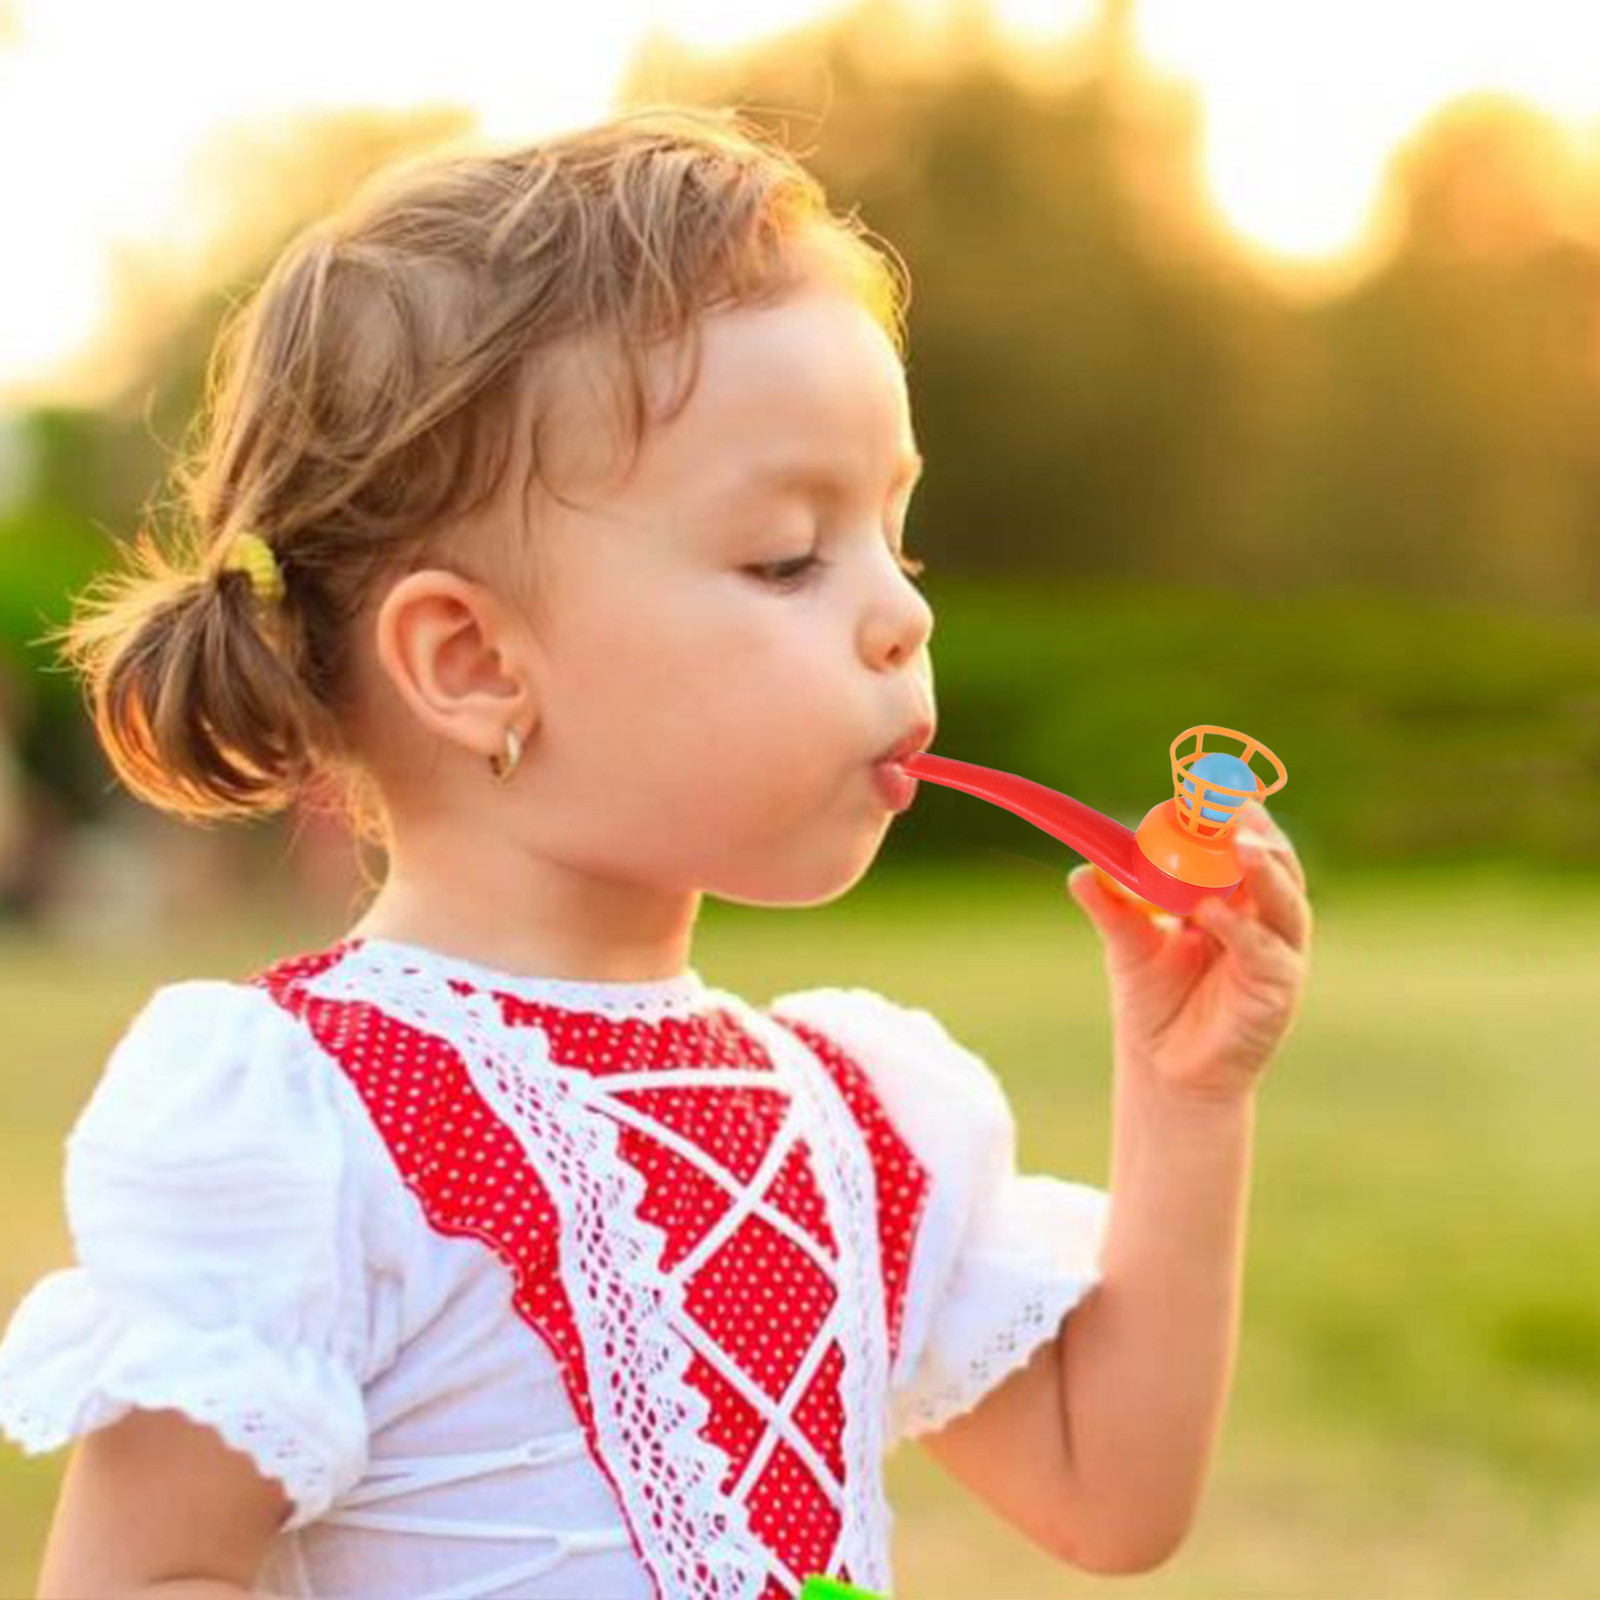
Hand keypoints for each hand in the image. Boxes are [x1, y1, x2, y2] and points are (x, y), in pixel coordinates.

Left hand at [1066, 805, 1311, 1102]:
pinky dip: (1240, 929)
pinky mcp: (1278, 988)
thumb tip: (1080, 871)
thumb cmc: (1155, 1003)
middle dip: (1257, 832)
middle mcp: (1262, 919)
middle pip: (1275, 863)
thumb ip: (1111, 908)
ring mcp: (1276, 953)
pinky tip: (1211, 913)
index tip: (1208, 788)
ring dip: (1264, 869)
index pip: (1241, 846)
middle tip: (1233, 804)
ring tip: (1239, 843)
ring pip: (1285, 900)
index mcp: (1232, 899)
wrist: (1165, 1072)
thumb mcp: (1127, 946)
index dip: (1231, 817)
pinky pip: (1264, 951)